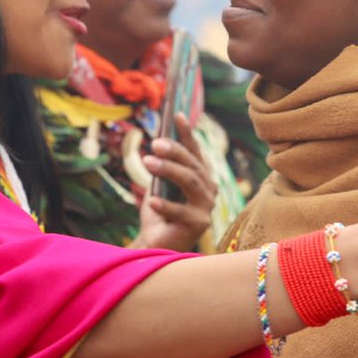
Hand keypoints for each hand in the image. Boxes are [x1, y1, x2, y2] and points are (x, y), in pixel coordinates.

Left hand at [132, 115, 217, 251]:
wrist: (156, 242)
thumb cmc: (160, 211)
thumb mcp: (159, 183)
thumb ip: (162, 165)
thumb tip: (157, 142)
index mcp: (201, 175)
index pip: (195, 151)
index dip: (187, 133)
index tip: (176, 115)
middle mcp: (209, 188)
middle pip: (192, 165)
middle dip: (174, 151)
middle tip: (155, 143)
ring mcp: (206, 206)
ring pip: (190, 182)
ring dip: (168, 170)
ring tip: (148, 162)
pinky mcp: (200, 224)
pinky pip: (181, 211)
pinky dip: (166, 205)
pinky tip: (151, 201)